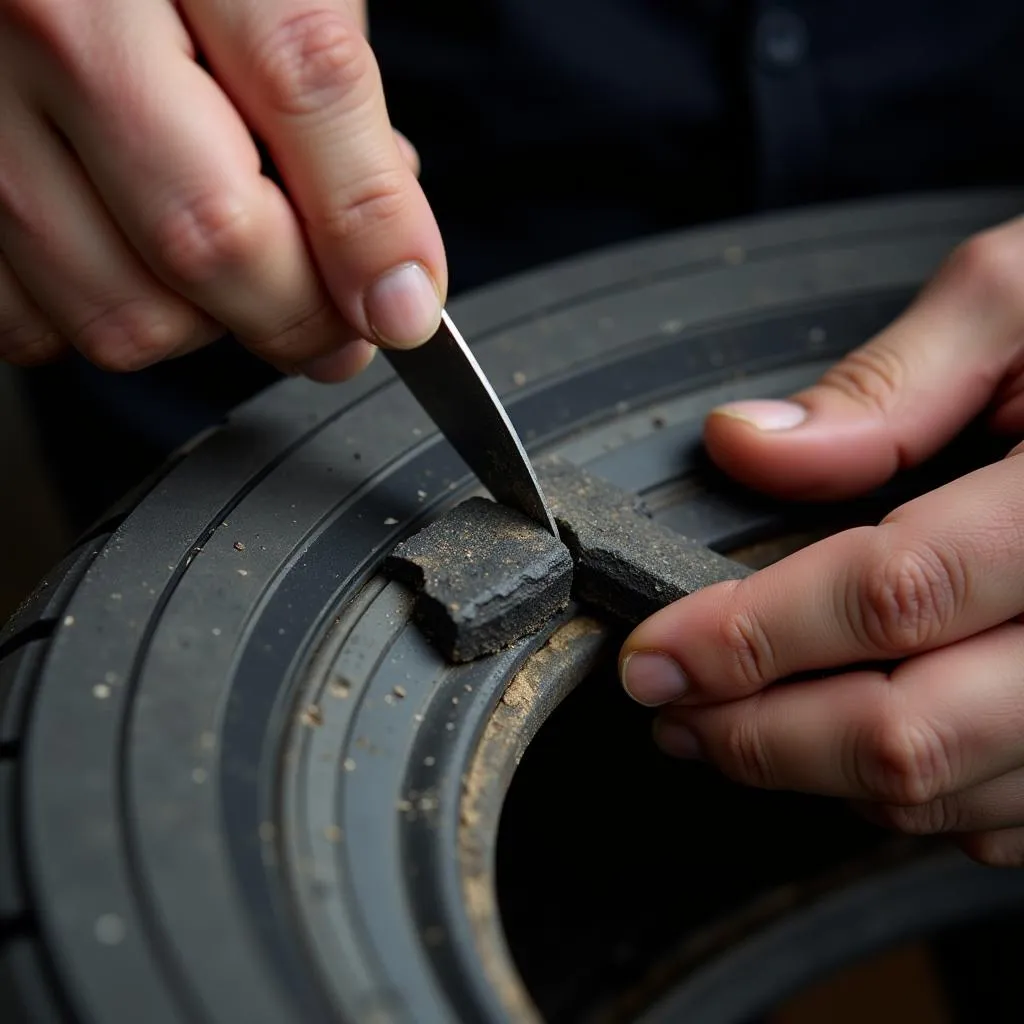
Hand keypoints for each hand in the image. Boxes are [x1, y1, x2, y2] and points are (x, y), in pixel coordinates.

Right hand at [0, 0, 443, 380]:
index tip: (404, 310)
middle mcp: (43, 22)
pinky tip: (139, 268)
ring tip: (228, 263)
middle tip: (336, 310)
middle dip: (301, 309)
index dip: (372, 229)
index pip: (302, 92)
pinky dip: (109, 322)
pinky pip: (30, 327)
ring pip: (120, 314)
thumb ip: (336, 116)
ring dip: (205, 323)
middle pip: (208, 241)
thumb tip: (397, 284)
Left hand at [619, 214, 1023, 866]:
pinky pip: (1020, 821)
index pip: (892, 596)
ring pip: (957, 797)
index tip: (653, 657)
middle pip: (913, 732)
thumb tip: (749, 446)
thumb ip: (892, 383)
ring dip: (819, 778)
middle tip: (673, 711)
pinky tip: (859, 747)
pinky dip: (918, 799)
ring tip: (732, 732)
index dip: (749, 639)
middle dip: (760, 737)